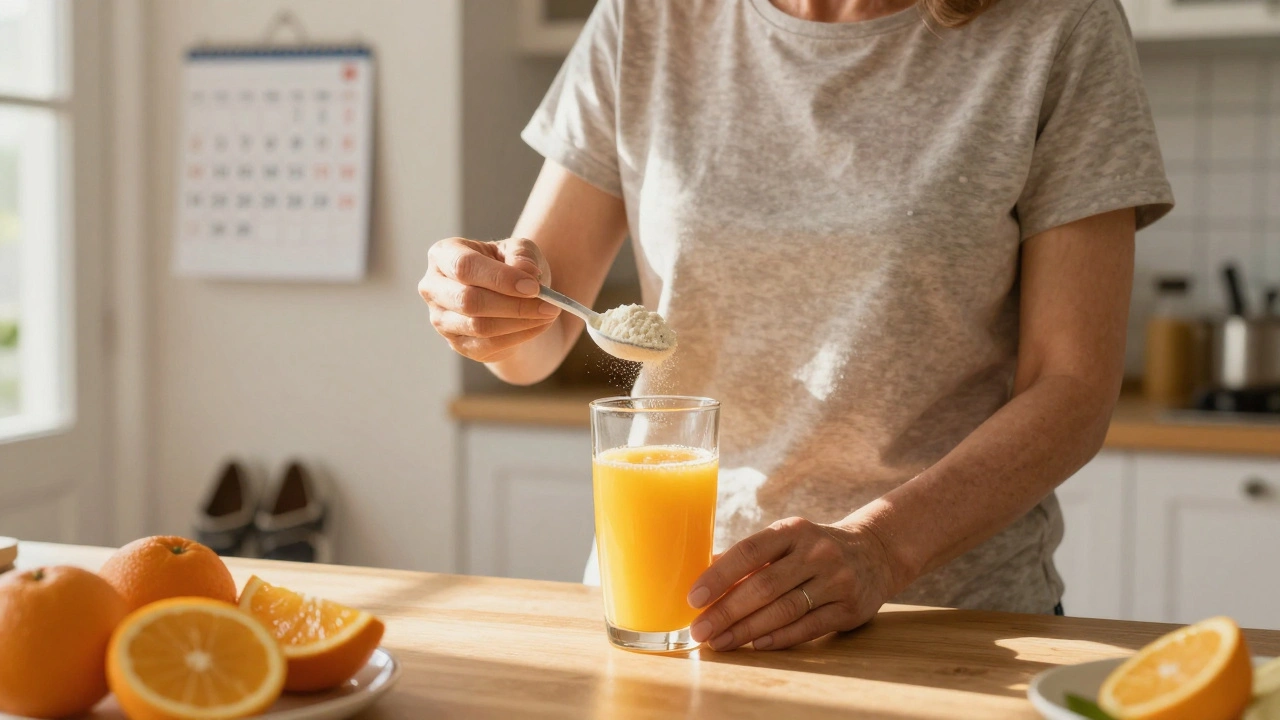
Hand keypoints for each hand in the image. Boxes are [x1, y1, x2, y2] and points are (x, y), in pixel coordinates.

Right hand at [419, 237, 560, 362]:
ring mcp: (441, 319)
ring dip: (520, 322)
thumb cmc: (511, 266)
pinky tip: (539, 326)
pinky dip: (518, 337)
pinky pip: (487, 345)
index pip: (465, 266)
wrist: (510, 296)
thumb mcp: (520, 250)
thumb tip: (525, 271)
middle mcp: (433, 287)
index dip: (500, 278)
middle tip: (550, 305)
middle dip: (513, 304)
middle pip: (468, 300)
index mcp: (444, 255)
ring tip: (549, 313)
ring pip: (479, 326)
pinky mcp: (456, 344)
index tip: (534, 286)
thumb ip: (522, 254)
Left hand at [687, 517, 898, 650]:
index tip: (694, 598)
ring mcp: (836, 580)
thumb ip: (749, 557)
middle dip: (727, 611)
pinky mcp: (850, 608)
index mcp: (793, 530)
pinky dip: (779, 638)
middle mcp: (816, 553)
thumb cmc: (813, 550)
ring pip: (784, 610)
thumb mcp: (786, 540)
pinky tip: (756, 645)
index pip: (750, 551)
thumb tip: (702, 574)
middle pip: (764, 586)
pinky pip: (808, 627)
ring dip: (747, 630)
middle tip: (700, 630)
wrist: (874, 553)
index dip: (719, 575)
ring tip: (720, 642)